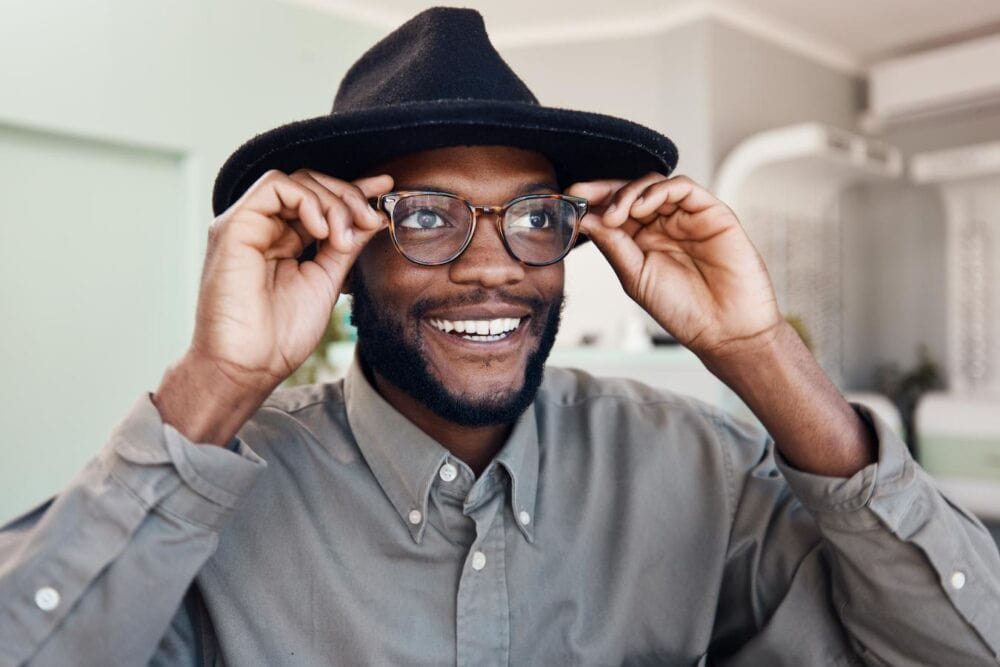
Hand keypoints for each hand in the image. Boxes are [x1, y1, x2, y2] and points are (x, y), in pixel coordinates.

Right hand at [191, 168, 392, 391]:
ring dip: (332, 202)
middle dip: (348, 196)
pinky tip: (322, 231)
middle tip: (370, 219)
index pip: (318, 200)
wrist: (247, 367)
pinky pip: (274, 187)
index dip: (353, 190)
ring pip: (296, 181)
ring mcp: (246, 225)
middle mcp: (262, 228)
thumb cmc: (280, 336)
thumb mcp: (327, 280)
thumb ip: (346, 245)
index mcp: (282, 241)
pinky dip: (307, 201)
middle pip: (309, 184)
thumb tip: (373, 215)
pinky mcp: (233, 227)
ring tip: (344, 238)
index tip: (386, 187)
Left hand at [566, 174, 781, 359]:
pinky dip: (658, 191)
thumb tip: (584, 219)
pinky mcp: (711, 212)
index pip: (613, 211)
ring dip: (628, 192)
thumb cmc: (684, 311)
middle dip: (604, 190)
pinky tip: (641, 208)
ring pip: (654, 184)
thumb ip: (613, 245)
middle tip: (582, 195)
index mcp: (642, 241)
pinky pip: (683, 188)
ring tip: (615, 214)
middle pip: (630, 192)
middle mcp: (663, 225)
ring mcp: (687, 217)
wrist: (726, 330)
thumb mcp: (635, 277)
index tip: (569, 199)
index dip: (592, 201)